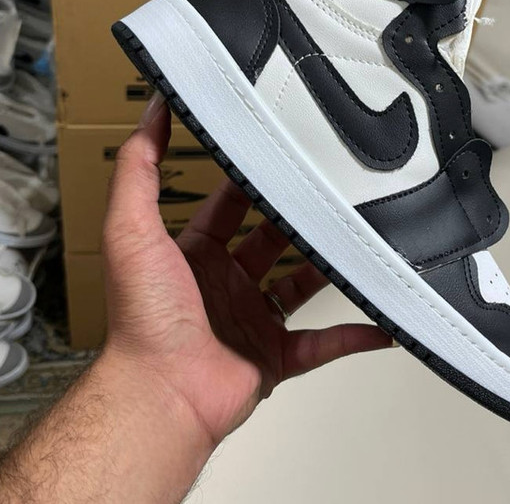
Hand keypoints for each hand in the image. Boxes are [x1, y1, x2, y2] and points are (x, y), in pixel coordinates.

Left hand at [101, 92, 391, 448]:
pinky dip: (353, 335)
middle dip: (298, 217)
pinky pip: (323, 344)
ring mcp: (251, 321)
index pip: (227, 205)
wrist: (160, 396)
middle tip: (328, 189)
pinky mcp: (274, 358)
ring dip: (329, 266)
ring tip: (359, 240)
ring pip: (302, 286)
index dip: (250, 180)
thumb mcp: (131, 228)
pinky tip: (378, 320)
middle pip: (272, 240)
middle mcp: (223, 285)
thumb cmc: (142, 319)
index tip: (278, 155)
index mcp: (193, 255)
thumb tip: (151, 114)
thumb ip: (139, 168)